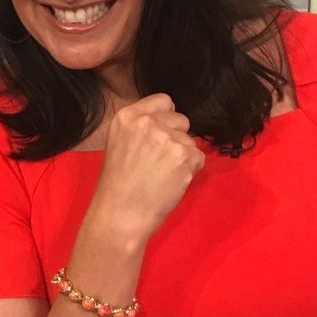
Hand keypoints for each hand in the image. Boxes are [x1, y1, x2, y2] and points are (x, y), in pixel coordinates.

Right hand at [93, 94, 203, 241]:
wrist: (120, 215)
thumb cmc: (117, 186)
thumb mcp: (119, 144)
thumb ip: (141, 129)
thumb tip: (169, 123)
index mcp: (127, 117)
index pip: (163, 101)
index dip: (166, 119)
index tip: (159, 136)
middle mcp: (147, 122)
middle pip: (181, 119)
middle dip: (176, 138)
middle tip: (159, 161)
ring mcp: (166, 137)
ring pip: (190, 141)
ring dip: (183, 157)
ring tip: (162, 176)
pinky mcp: (184, 155)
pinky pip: (199, 157)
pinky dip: (190, 171)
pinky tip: (171, 182)